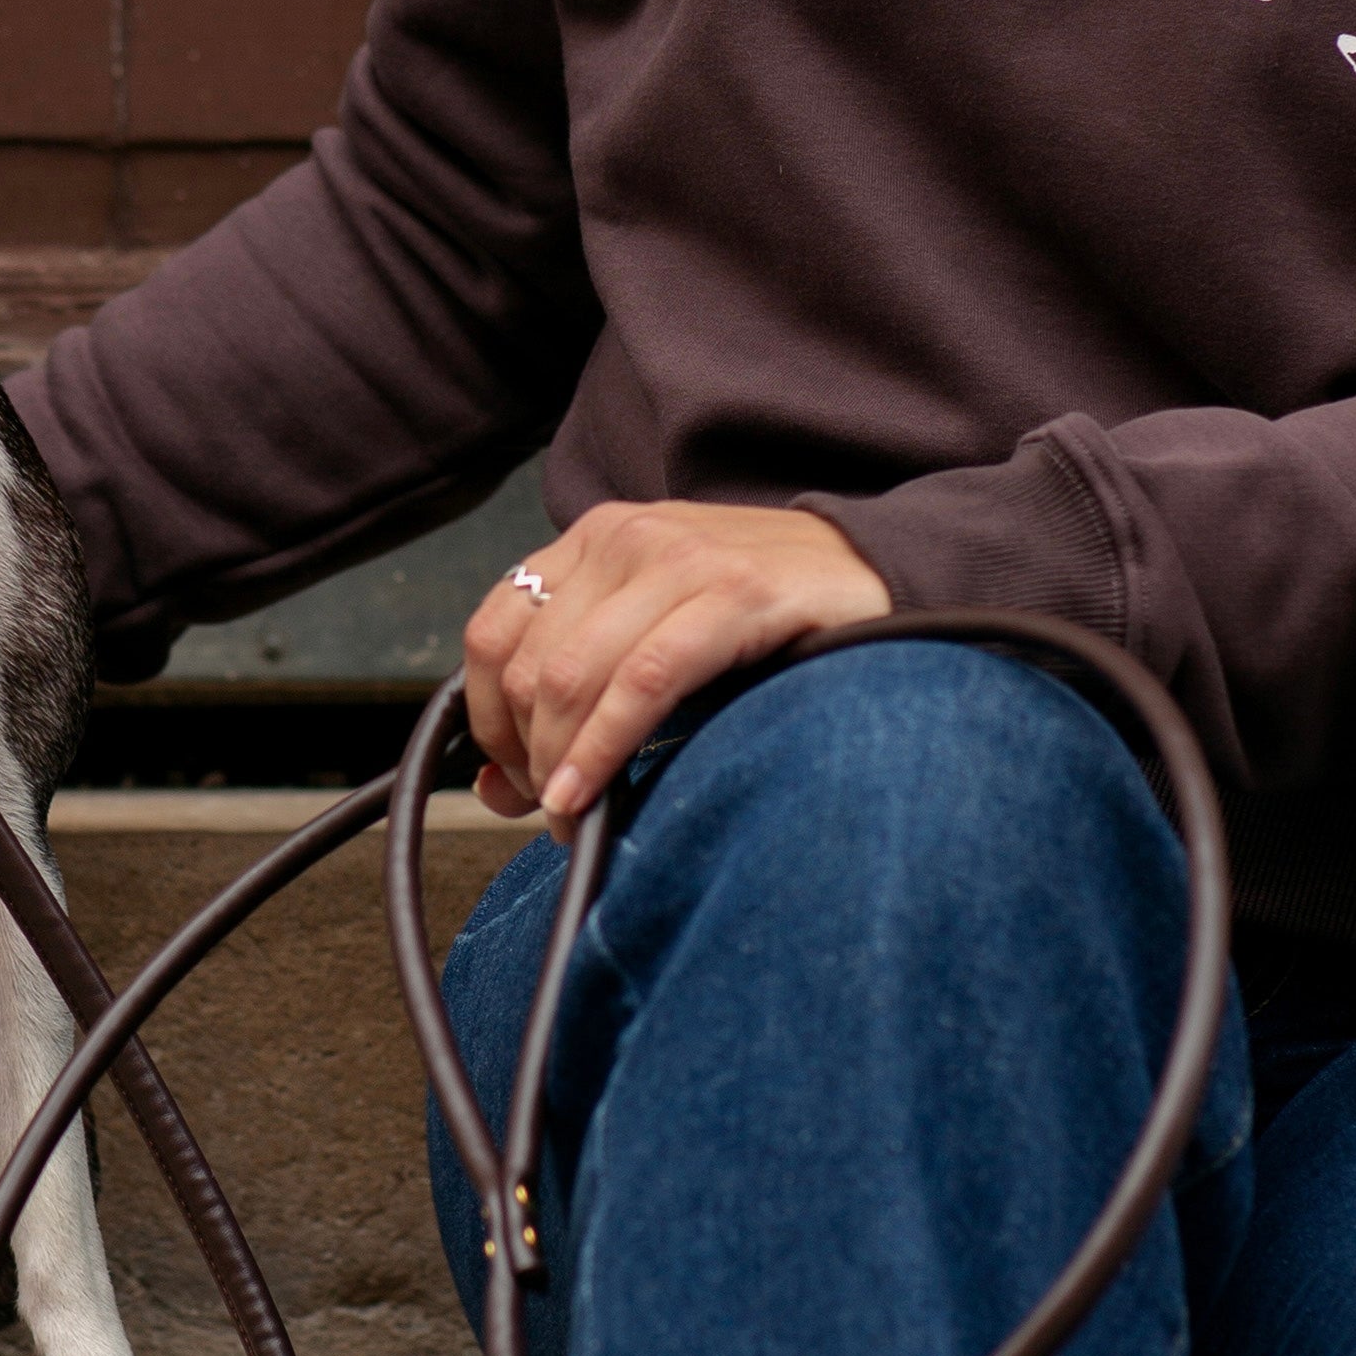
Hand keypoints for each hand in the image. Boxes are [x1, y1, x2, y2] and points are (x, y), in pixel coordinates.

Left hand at [463, 501, 891, 829]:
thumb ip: (579, 690)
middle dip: (525, 756)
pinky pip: (642, 681)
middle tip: (553, 809)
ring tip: (573, 817)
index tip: (512, 778)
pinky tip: (590, 798)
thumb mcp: (654, 633)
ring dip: (558, 766)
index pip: (492, 631)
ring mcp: (681, 560)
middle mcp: (627, 538)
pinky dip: (602, 749)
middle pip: (525, 666)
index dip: (485, 719)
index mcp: (596, 539)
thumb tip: (497, 787)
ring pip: (571, 676)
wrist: (870, 567)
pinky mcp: (736, 594)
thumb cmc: (759, 615)